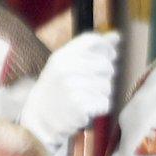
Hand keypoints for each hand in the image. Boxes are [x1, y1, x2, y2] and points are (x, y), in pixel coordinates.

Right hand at [21, 30, 119, 152]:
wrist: (38, 119)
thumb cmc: (56, 90)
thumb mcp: (65, 65)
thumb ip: (91, 50)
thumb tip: (117, 36)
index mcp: (62, 56)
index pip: (92, 40)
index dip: (106, 48)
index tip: (110, 56)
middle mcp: (66, 69)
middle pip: (105, 65)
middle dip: (105, 76)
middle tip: (93, 85)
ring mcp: (71, 87)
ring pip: (107, 86)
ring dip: (102, 94)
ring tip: (87, 99)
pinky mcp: (78, 106)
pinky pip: (104, 103)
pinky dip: (100, 108)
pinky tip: (88, 109)